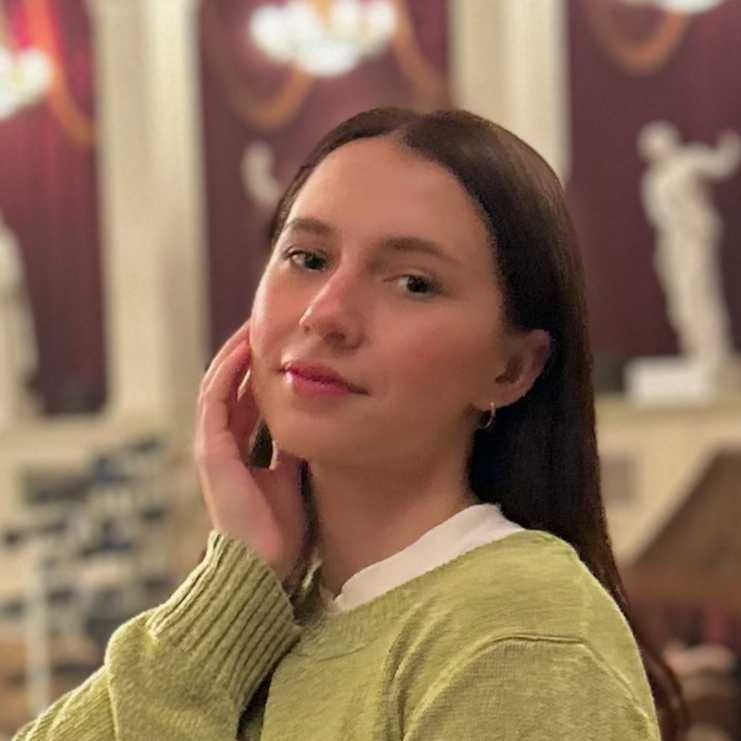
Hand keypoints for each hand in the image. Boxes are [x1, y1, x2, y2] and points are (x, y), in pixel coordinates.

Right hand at [194, 319, 308, 583]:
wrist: (266, 568)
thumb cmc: (284, 529)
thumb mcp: (296, 474)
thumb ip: (296, 445)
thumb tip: (318, 413)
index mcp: (241, 449)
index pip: (249, 396)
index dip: (263, 367)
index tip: (285, 341)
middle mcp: (223, 443)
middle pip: (233, 384)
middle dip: (248, 352)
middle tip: (270, 321)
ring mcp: (213, 446)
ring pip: (220, 384)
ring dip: (235, 352)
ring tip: (255, 323)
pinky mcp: (211, 451)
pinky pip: (216, 400)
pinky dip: (228, 372)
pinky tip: (245, 348)